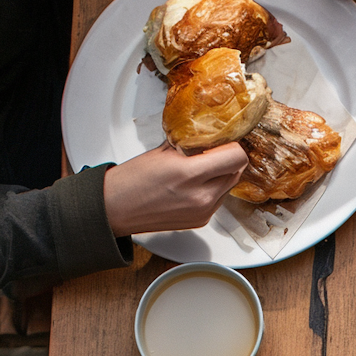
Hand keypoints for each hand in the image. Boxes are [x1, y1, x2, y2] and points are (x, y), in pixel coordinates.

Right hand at [102, 142, 247, 236]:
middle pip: (237, 171)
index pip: (236, 157)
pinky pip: (220, 199)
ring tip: (202, 167)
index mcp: (190, 175)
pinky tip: (197, 182)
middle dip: (228, 158)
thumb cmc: (133, 180)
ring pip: (230, 185)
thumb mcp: (164, 151)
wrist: (117, 209)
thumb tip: (209, 134)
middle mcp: (201, 197)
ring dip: (222, 173)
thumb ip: (191, 143)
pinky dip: (214, 188)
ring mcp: (203, 212)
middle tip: (214, 150)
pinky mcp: (202, 221)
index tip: (224, 140)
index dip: (232, 145)